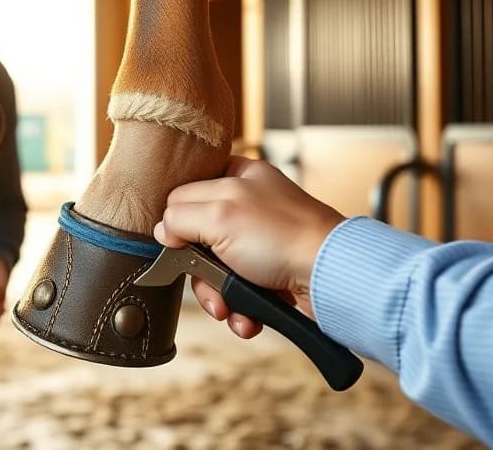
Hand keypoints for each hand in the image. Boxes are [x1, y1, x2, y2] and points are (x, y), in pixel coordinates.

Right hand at [154, 156, 343, 337]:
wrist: (330, 278)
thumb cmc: (284, 236)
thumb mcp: (218, 215)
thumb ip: (179, 216)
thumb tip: (162, 230)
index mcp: (237, 176)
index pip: (184, 195)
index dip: (176, 223)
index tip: (175, 245)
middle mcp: (248, 206)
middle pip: (196, 239)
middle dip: (197, 270)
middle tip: (207, 283)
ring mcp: (261, 242)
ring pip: (215, 271)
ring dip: (218, 296)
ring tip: (230, 308)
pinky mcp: (271, 273)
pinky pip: (240, 291)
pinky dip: (240, 309)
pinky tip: (247, 316)